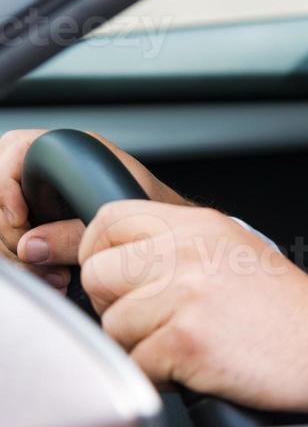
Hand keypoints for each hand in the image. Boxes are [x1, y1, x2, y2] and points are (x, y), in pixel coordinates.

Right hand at [0, 129, 188, 291]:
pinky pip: (16, 236)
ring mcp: (46, 193)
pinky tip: (50, 277)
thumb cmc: (154, 216)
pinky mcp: (42, 220)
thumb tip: (31, 246)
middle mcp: (57, 167)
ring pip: (5, 218)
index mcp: (77, 149)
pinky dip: (26, 261)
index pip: (15, 148)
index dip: (7, 186)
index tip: (19, 219)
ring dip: (19, 253)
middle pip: (1, 188)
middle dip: (10, 230)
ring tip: (53, 276)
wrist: (170, 235)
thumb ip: (71, 235)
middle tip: (34, 256)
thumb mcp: (114, 225)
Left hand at [79, 199, 307, 411]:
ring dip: (142, 346)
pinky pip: (137, 365)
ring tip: (191, 343)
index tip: (116, 278)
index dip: (101, 251)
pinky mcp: (185, 340)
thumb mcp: (235, 252)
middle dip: (118, 305)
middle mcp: (190, 252)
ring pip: (113, 326)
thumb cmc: (289, 310)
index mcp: (201, 225)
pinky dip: (162, 376)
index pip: (111, 220)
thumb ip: (178, 246)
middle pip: (100, 274)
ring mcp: (186, 295)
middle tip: (160, 319)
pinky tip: (200, 365)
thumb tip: (113, 256)